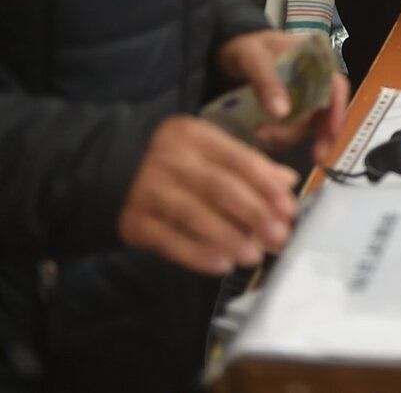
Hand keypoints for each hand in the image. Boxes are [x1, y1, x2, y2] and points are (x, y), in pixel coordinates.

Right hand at [118, 115, 300, 275]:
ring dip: (230, 237)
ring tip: (255, 255)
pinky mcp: (133, 220)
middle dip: (255, 214)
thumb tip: (288, 182)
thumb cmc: (177, 165)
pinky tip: (222, 265)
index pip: (239, 159)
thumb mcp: (211, 153)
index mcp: (196, 135)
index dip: (267, 185)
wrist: (110, 174)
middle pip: (220, 187)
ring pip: (196, 215)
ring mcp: (148, 189)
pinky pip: (169, 240)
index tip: (289, 208)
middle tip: (280, 237)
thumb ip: (249, 165)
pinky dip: (197, 254)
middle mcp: (170, 158)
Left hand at [215, 30, 350, 161]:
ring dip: (287, 137)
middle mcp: (315, 81)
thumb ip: (267, 82)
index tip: (328, 136)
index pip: (336, 88)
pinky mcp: (289, 110)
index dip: (336, 113)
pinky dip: (279, 138)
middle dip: (303, 133)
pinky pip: (292, 130)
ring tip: (259, 136)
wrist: (227, 51)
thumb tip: (282, 113)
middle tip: (274, 142)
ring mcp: (303, 97)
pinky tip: (261, 138)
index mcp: (315, 61)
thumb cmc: (245, 47)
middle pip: (323, 113)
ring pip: (307, 126)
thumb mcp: (253, 58)